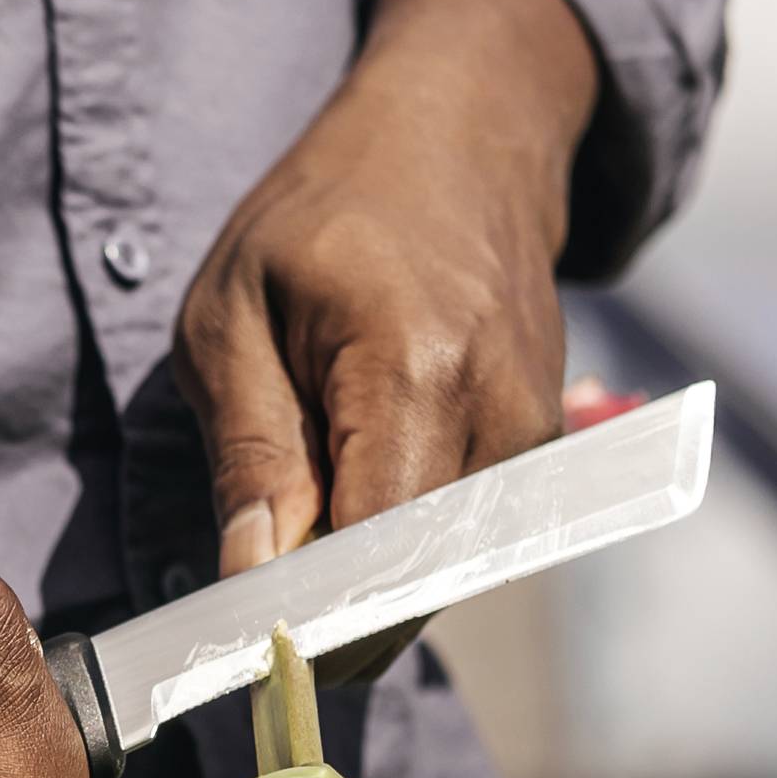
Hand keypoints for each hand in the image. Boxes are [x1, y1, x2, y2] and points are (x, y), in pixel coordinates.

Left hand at [172, 0, 598, 582]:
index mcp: (417, 369)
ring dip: (362, 571)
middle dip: (328, 609)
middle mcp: (502, 413)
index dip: (306, 617)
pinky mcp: (543, 447)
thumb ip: (251, 454)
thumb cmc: (324, 214)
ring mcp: (537, 434)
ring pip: (437, 572)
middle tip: (251, 582)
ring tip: (304, 495)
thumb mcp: (233, 315)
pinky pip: (459, 536)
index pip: (374, 555)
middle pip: (412, 583)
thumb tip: (251, 580)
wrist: (459, 135)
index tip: (239, 642)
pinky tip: (355, 476)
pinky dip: (397, 537)